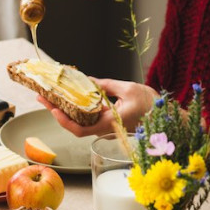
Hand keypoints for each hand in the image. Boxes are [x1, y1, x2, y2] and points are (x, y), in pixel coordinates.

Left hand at [36, 78, 158, 136]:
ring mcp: (105, 128)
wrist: (168, 119)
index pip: (80, 129)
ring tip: (49, 96)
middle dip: (56, 111)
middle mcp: (104, 129)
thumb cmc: (152, 105)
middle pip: (74, 125)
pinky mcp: (107, 124)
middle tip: (41, 96)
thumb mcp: (129, 89)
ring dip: (63, 110)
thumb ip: (106, 85)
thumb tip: (87, 80)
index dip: (63, 120)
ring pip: (79, 123)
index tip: (51, 108)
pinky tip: (68, 98)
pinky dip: (76, 109)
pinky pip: (88, 119)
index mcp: (109, 123)